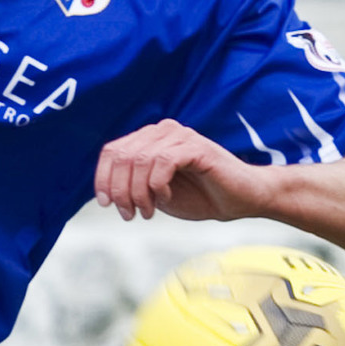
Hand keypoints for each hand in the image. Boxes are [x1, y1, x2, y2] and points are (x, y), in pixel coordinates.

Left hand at [94, 118, 278, 223]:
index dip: (103, 178)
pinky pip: (163, 162)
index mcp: (151, 139)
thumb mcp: (157, 194)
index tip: (106, 204)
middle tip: (129, 214)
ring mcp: (180, 136)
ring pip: (140, 160)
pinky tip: (166, 198)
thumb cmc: (202, 197)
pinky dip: (158, 185)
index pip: (112, 151)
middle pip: (122, 156)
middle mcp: (163, 131)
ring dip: (138, 192)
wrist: (241, 201)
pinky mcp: (196, 146)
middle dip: (120, 190)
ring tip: (147, 212)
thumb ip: (133, 186)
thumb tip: (105, 192)